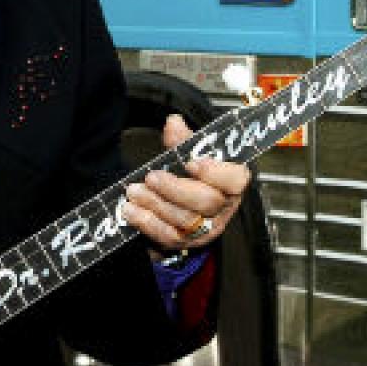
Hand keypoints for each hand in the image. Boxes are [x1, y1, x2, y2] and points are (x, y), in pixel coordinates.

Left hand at [121, 114, 249, 251]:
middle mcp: (223, 208)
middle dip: (175, 189)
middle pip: (206, 202)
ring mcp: (206, 229)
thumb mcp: (190, 154)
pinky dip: (147, 222)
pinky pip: (168, 236)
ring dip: (155, 204)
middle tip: (151, 177)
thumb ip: (183, 140)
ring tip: (134, 191)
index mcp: (230, 183)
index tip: (191, 162)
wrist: (178, 204)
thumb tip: (173, 123)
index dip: (215, 172)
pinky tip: (131, 210)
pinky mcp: (186, 243)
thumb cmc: (191, 177)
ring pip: (185, 220)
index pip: (235, 180)